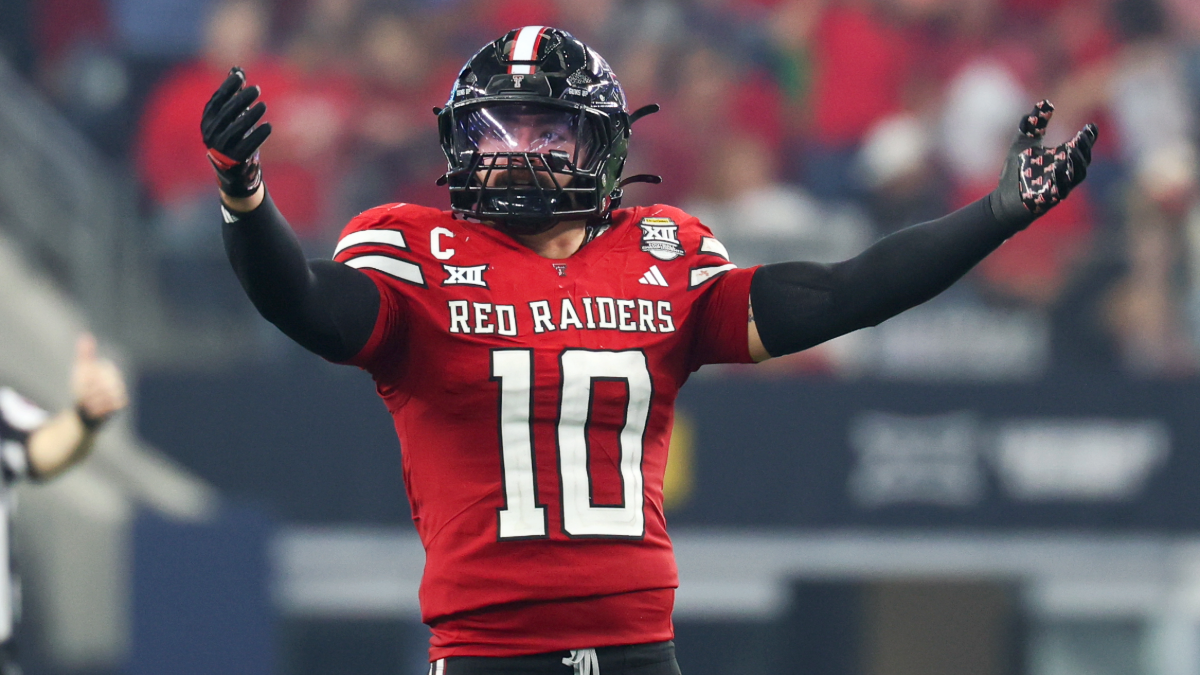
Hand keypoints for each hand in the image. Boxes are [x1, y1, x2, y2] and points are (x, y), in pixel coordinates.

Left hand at [70, 334, 127, 428]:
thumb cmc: (82, 388)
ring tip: (88, 404)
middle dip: (89, 393)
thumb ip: (85, 354)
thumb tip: (86, 336)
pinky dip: (101, 408)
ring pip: (105, 395)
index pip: (95, 374)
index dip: (86, 382)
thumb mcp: (81, 370)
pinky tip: (95, 409)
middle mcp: (116, 377)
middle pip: (100, 385)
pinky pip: (111, 404)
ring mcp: (120, 389)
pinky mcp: (122, 401)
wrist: (86, 408)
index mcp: (107, 367)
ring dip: (93, 402)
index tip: (81, 384)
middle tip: (83, 397)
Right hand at [201, 67, 271, 197]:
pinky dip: (259, 135)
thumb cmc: (234, 136)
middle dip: (241, 99)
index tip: (240, 76)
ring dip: (251, 115)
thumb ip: (233, 93)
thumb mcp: (232, 115)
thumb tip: (237, 68)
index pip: (217, 100)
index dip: (228, 87)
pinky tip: (269, 126)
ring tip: (263, 106)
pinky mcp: (235, 160)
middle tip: (257, 89)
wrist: (233, 171)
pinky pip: (248, 146)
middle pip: (227, 112)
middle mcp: (211, 133)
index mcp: (208, 120)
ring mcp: (222, 148)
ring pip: (236, 128)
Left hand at [990, 100, 1097, 228]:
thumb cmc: (1017, 172)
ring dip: (1075, 164)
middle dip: (1084, 149)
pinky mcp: (1048, 200)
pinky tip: (1057, 168)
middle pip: (1083, 162)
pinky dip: (1060, 180)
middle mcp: (1064, 174)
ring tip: (1072, 150)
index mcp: (1062, 159)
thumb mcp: (1024, 144)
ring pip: (1075, 177)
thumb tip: (1045, 102)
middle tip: (1082, 137)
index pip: (1081, 147)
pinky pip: (1059, 191)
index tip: (1090, 127)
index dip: (1088, 138)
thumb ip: (1035, 125)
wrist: (1004, 200)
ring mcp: (1058, 188)